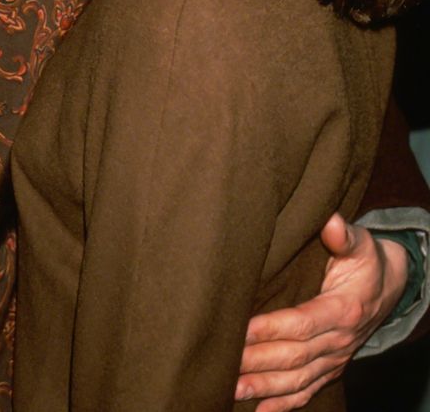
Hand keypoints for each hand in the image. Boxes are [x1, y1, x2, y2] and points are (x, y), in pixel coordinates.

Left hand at [235, 213, 408, 410]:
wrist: (389, 286)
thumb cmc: (366, 260)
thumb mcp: (361, 243)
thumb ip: (344, 235)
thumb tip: (330, 222)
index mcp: (343, 309)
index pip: (302, 322)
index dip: (272, 328)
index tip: (243, 330)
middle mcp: (340, 340)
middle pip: (294, 355)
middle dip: (259, 362)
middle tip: (226, 365)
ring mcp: (335, 359)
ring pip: (298, 379)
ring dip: (265, 387)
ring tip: (234, 390)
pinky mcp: (331, 368)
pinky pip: (309, 391)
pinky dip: (285, 405)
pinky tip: (260, 411)